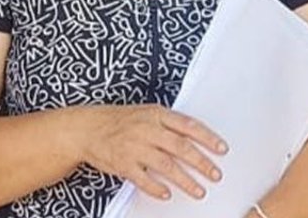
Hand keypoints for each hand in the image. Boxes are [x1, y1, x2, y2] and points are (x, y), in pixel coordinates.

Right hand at [74, 104, 226, 200]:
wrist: (86, 128)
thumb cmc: (119, 120)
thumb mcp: (145, 113)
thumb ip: (168, 124)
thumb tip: (195, 136)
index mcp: (155, 114)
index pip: (187, 125)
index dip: (207, 137)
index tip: (222, 148)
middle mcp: (146, 130)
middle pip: (180, 147)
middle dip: (201, 162)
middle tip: (215, 174)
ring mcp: (134, 147)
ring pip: (165, 165)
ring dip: (185, 180)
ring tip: (199, 190)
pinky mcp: (123, 163)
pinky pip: (143, 179)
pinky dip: (156, 188)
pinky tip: (167, 194)